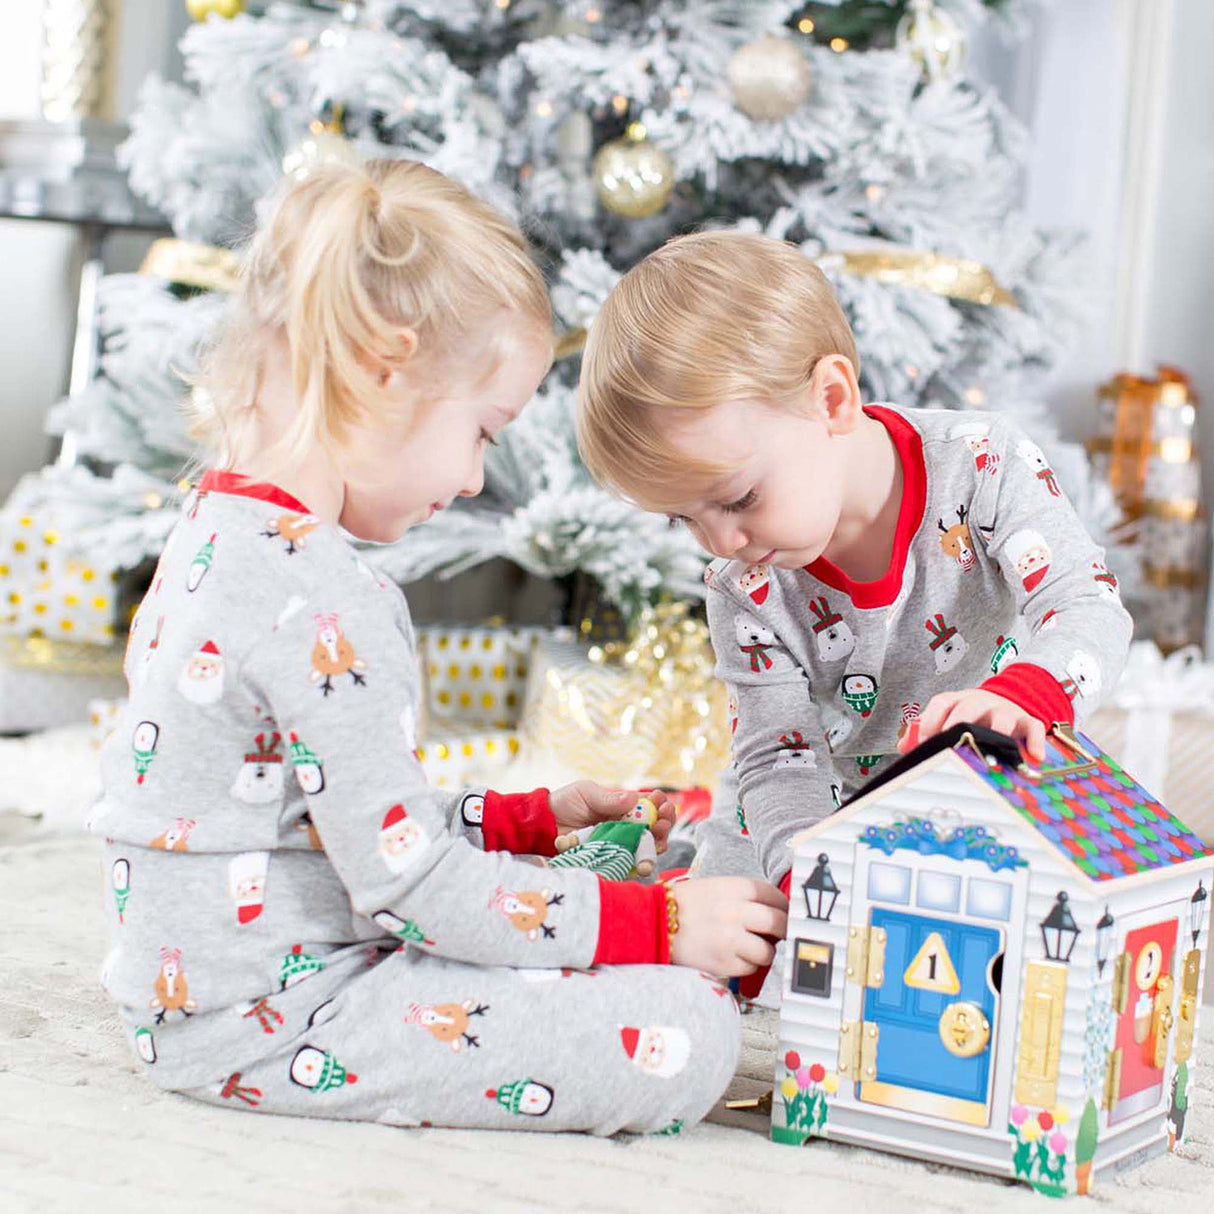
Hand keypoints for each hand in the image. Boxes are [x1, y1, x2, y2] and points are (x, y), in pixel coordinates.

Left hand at [548, 781, 676, 853]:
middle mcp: (624, 826)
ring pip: (645, 848)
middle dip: (664, 826)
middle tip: (663, 824)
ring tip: (659, 843)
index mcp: (622, 807)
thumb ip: (608, 799)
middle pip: (653, 828)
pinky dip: (639, 865)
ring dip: (657, 846)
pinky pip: (628, 864)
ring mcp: (618, 843)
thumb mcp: (586, 793)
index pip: (650, 806)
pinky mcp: (609, 860)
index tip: (662, 805)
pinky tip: (645, 863)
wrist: (542, 823)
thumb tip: (634, 799)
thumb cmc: (565, 803)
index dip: (661, 806)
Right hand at [670, 877, 787, 977]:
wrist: (656, 922)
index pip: (775, 896)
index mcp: (736, 888)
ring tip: (750, 947)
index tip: (784, 913)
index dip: (783, 907)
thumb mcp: (717, 887)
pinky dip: (746, 964)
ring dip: (763, 951)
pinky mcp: (724, 962)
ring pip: (767, 951)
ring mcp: (731, 939)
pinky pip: (749, 967)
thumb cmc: (687, 905)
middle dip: (783, 930)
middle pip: (779, 923)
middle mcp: (736, 912)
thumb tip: (775, 912)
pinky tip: (733, 955)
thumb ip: (746, 896)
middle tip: (778, 934)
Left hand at [897, 689, 1046, 761]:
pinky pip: (1033, 728)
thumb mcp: (948, 718)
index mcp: (957, 700)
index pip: (942, 702)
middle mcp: (980, 702)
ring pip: (1002, 717)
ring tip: (992, 751)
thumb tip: (903, 747)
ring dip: (997, 733)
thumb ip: (925, 731)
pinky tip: (1033, 757)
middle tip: (953, 745)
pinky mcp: (1026, 721)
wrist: (1005, 703)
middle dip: (959, 724)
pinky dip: (1035, 742)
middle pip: (969, 707)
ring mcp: (1005, 710)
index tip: (926, 740)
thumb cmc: (970, 717)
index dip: (931, 719)